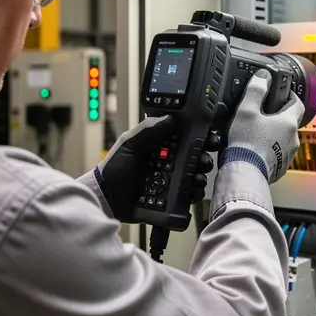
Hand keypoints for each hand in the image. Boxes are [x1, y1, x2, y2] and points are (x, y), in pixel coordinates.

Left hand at [94, 116, 214, 221]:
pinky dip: (195, 191)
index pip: (185, 136)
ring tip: (198, 175)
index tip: (208, 135)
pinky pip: (189, 193)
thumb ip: (149, 129)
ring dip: (201, 173)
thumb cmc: (114, 169)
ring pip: (195, 174)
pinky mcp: (172, 197)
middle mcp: (169, 160)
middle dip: (204, 155)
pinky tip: (193, 189)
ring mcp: (171, 179)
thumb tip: (172, 118)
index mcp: (160, 144)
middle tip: (203, 158)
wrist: (107, 198)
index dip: (199, 135)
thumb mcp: (130, 143)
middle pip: (195, 155)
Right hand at [219, 69, 302, 182]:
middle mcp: (293, 139)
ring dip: (274, 135)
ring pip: (284, 140)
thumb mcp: (246, 109)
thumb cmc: (245, 143)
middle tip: (262, 115)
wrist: (244, 173)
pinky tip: (255, 150)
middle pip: (289, 122)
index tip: (283, 94)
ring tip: (255, 134)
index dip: (290, 96)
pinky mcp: (279, 168)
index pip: (297, 103)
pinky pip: (277, 155)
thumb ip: (256, 90)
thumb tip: (263, 76)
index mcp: (288, 123)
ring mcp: (287, 155)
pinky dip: (269, 151)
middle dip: (278, 117)